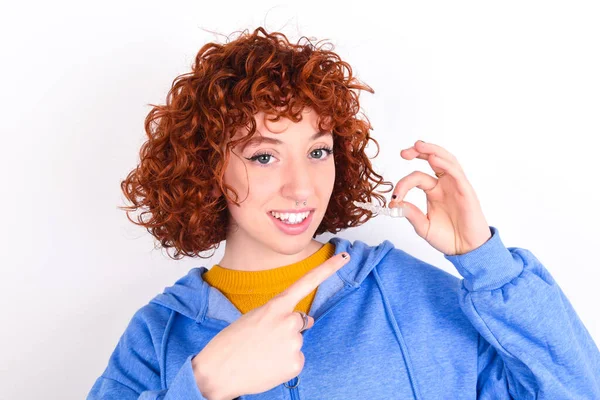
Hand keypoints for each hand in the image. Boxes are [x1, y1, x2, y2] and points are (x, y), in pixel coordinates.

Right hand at [192, 252, 350, 399]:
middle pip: (300, 321)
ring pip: (297, 341)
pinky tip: (268, 365)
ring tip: (261, 353)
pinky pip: (296, 359)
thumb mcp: (254, 318)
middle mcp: (289, 321)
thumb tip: (308, 320)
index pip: (307, 282)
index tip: (345, 257)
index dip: (328, 269)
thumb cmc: (231, 343)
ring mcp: (294, 343)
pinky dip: (284, 363)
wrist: (218, 372)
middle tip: (263, 340)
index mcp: (276, 305)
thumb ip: (280, 314)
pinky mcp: (296, 363)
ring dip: (283, 347)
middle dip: (286, 329)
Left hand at [389, 140, 491, 255]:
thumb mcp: (424, 227)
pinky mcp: (466, 192)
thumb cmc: (449, 238)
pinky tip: (434, 159)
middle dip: (418, 152)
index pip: (417, 178)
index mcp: (434, 191)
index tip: (394, 198)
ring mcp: (456, 186)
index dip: (403, 184)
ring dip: (433, 151)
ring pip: (446, 161)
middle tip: (403, 152)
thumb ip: (411, 214)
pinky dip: (445, 164)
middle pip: (433, 159)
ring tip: (418, 145)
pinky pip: (456, 174)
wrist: (467, 251)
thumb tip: (395, 204)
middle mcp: (445, 185)